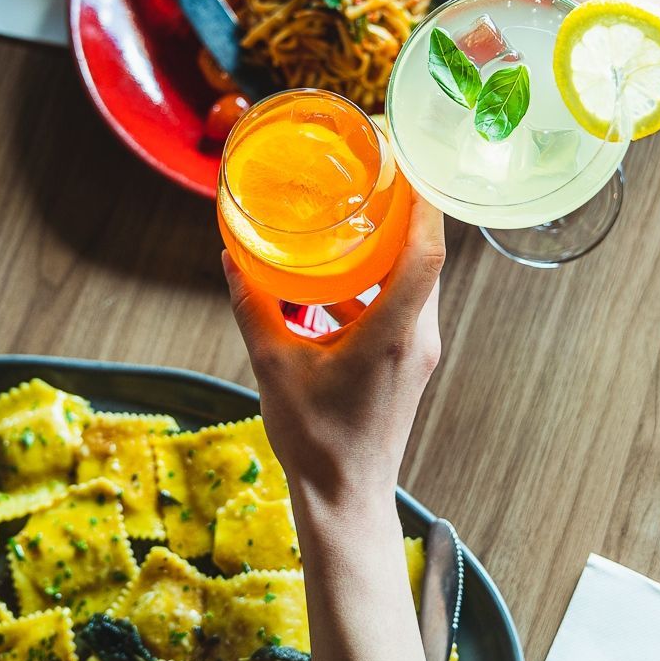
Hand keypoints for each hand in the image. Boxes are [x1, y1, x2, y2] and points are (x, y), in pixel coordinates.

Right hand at [223, 193, 444, 503]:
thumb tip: (232, 258)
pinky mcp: (411, 360)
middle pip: (428, 255)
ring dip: (395, 245)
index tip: (405, 160)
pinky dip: (381, 280)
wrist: (346, 500)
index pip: (427, 251)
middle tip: (377, 173)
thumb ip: (252, 307)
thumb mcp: (272, 365)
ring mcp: (420, 349)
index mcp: (395, 332)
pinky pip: (405, 304)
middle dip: (409, 209)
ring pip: (418, 279)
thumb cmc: (314, 440)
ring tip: (360, 212)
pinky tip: (340, 276)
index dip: (424, 199)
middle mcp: (419, 335)